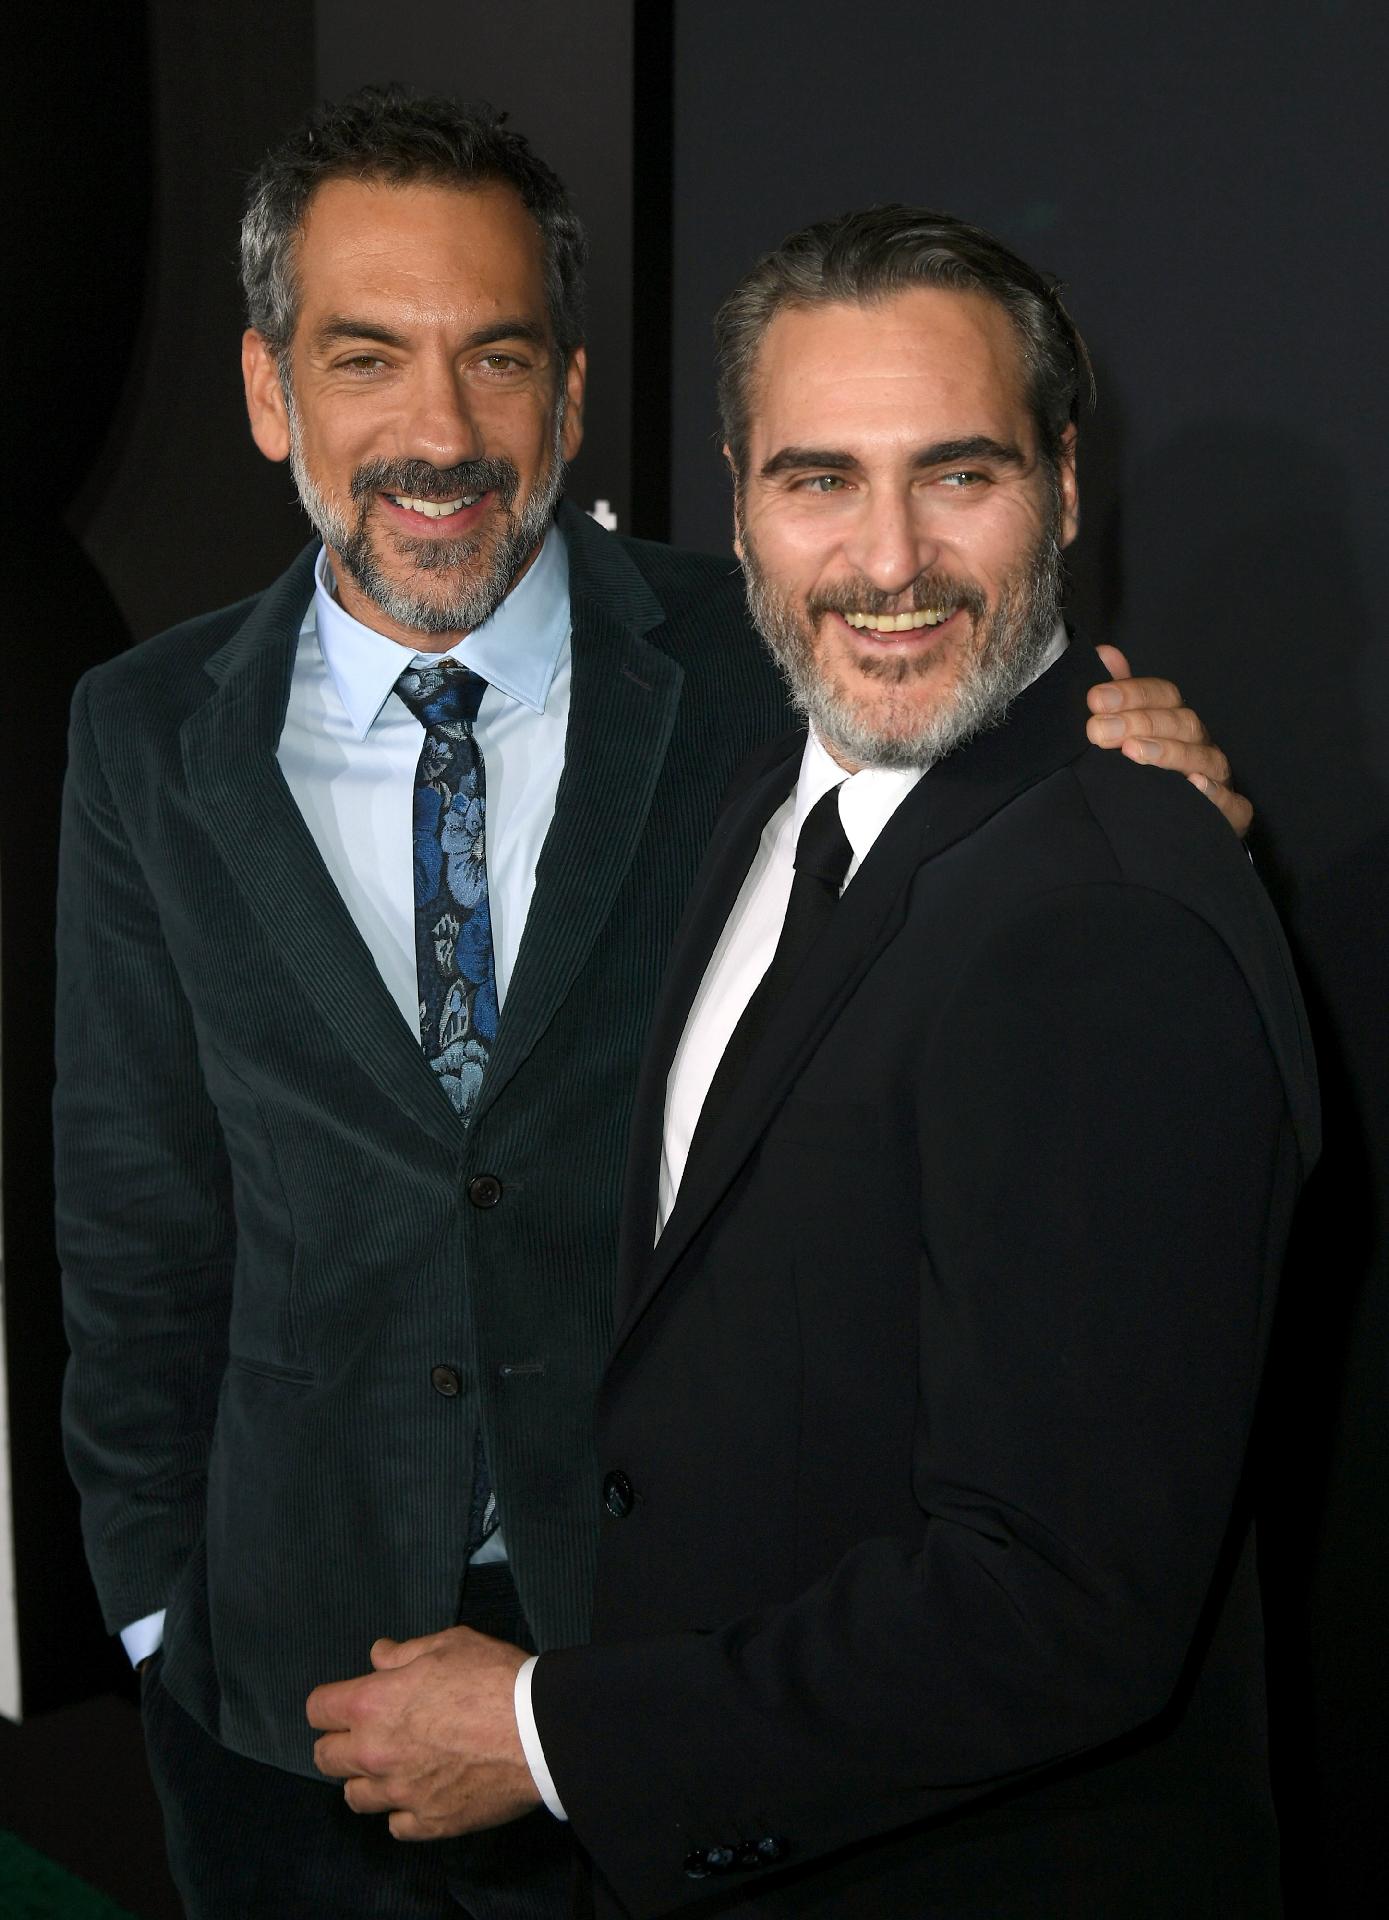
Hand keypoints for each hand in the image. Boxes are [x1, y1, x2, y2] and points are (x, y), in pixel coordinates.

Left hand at [307, 1626, 538, 1839]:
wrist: (538, 1731)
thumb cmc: (494, 1679)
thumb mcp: (449, 1644)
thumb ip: (405, 1652)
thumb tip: (379, 1656)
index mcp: (373, 1703)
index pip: (318, 1708)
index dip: (330, 1701)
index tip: (344, 1701)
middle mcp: (375, 1752)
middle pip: (325, 1757)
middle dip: (338, 1742)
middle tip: (366, 1732)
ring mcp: (400, 1793)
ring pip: (354, 1797)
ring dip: (366, 1780)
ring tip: (392, 1765)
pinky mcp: (428, 1822)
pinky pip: (395, 1825)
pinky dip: (402, 1811)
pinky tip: (420, 1792)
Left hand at [1085, 644, 1252, 836]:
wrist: (1167, 830)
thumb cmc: (1144, 772)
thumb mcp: (1125, 730)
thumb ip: (1117, 694)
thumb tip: (1105, 654)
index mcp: (1175, 721)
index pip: (1162, 695)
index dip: (1130, 693)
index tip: (1095, 700)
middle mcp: (1198, 744)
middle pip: (1180, 723)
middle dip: (1139, 722)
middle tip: (1098, 731)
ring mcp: (1216, 777)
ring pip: (1202, 758)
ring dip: (1168, 752)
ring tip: (1134, 752)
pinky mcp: (1229, 813)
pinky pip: (1232, 804)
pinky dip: (1216, 794)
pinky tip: (1194, 786)